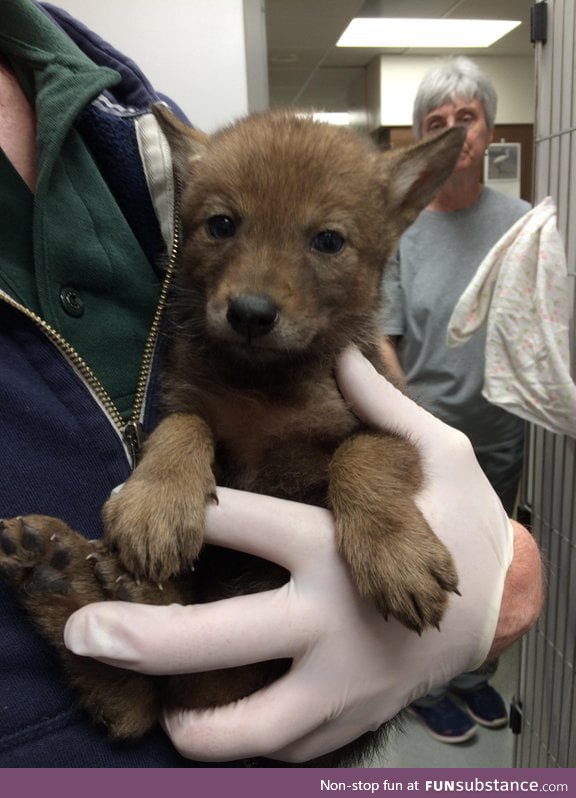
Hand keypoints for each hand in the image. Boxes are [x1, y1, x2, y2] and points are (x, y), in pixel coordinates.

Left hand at [64, 348, 528, 762]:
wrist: (502, 607)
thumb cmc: (466, 522)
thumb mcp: (439, 454)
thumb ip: (383, 408)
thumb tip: (345, 352)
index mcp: (338, 543)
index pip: (243, 521)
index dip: (182, 509)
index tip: (128, 503)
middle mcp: (330, 615)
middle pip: (224, 635)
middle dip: (145, 637)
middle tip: (85, 632)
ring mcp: (342, 680)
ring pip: (251, 723)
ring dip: (192, 724)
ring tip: (151, 710)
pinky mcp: (352, 718)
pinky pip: (286, 745)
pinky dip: (241, 742)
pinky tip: (210, 725)